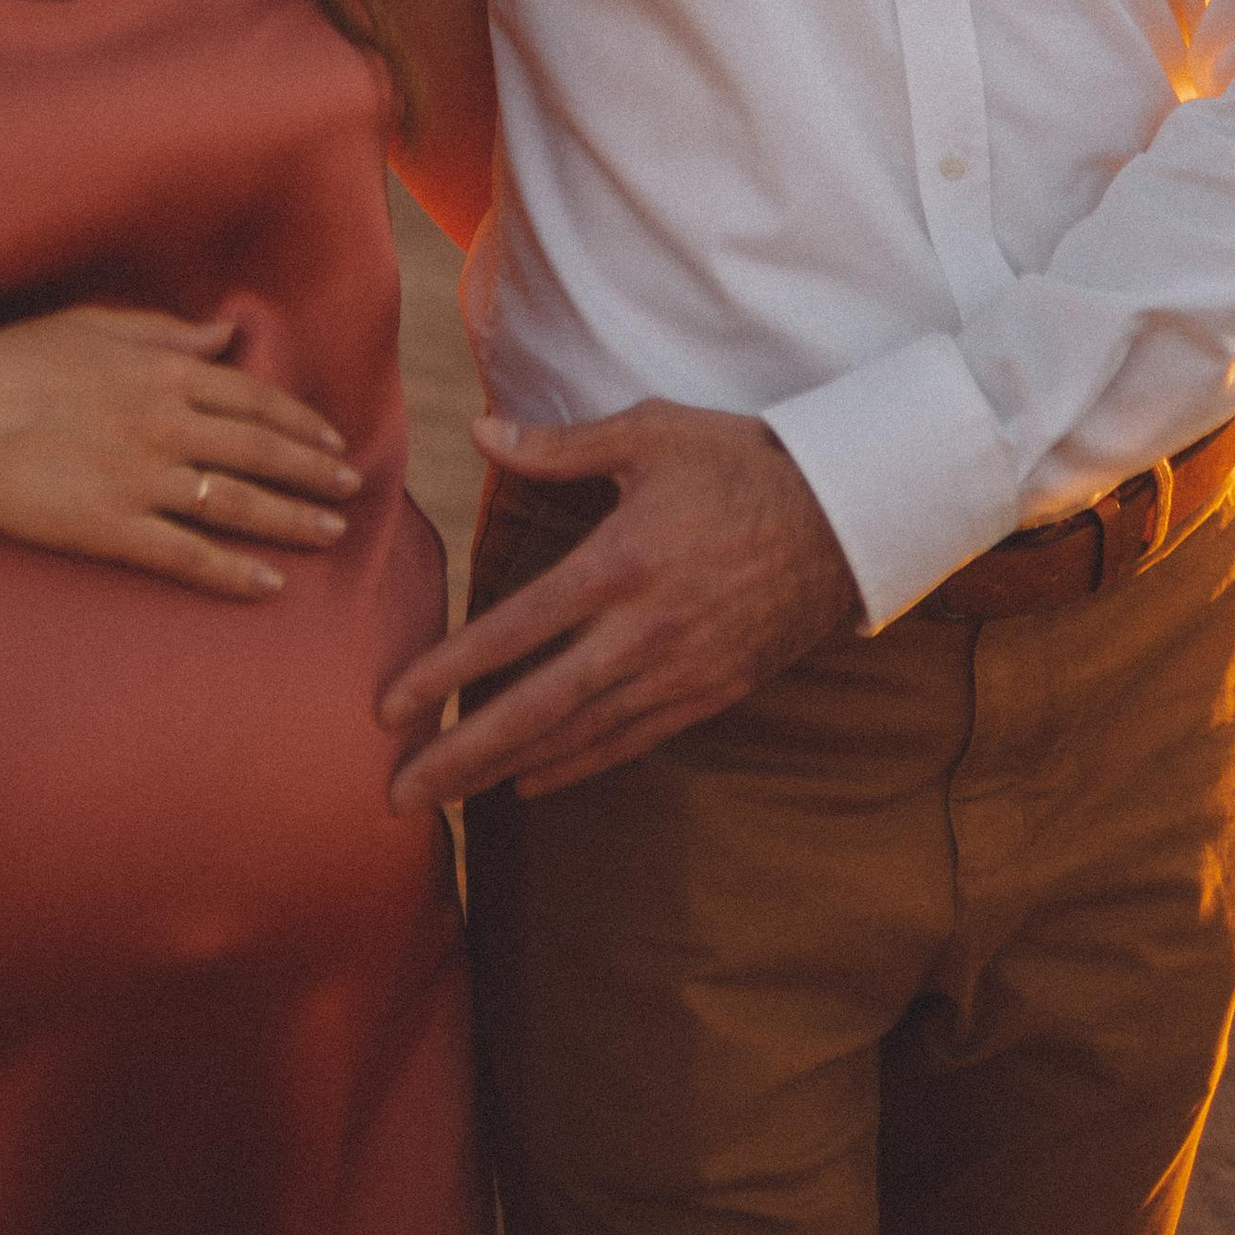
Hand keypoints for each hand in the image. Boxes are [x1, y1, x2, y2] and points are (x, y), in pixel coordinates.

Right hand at [0, 304, 362, 600]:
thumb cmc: (16, 363)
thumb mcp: (98, 325)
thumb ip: (169, 331)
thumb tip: (226, 334)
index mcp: (164, 371)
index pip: (255, 399)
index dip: (301, 423)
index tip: (333, 441)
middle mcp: (165, 423)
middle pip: (261, 452)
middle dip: (314, 473)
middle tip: (351, 490)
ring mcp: (141, 478)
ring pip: (237, 503)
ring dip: (291, 520)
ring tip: (330, 534)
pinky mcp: (111, 528)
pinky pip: (187, 554)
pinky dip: (232, 572)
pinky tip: (267, 585)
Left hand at [378, 399, 859, 809]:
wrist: (846, 518)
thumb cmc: (740, 463)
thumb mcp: (651, 433)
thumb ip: (558, 445)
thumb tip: (478, 431)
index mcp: (619, 563)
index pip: (513, 631)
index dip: (446, 672)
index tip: (388, 709)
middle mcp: (643, 631)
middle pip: (534, 709)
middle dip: (460, 757)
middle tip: (397, 795)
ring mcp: (679, 671)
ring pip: (578, 737)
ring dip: (506, 772)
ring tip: (447, 803)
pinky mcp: (710, 693)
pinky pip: (630, 742)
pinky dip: (575, 768)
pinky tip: (529, 785)